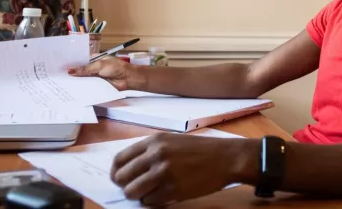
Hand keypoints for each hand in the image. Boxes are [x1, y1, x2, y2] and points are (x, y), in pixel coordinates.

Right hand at [67, 58, 143, 90]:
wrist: (128, 78)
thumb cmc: (117, 68)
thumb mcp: (99, 65)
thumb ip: (85, 69)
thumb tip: (71, 70)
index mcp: (94, 59)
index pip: (80, 60)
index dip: (72, 63)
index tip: (61, 66)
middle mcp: (94, 67)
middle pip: (80, 70)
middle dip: (72, 73)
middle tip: (59, 76)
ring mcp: (95, 76)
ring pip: (83, 79)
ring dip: (76, 81)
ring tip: (62, 83)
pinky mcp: (97, 85)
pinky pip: (88, 86)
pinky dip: (82, 88)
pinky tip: (73, 90)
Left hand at [111, 133, 255, 205]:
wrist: (226, 158)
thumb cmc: (200, 150)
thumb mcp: (172, 141)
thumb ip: (150, 151)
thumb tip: (128, 168)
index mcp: (154, 141)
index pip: (120, 159)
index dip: (116, 172)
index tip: (119, 179)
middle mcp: (156, 155)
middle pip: (122, 177)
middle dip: (126, 186)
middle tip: (135, 188)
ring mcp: (164, 173)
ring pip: (133, 192)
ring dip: (138, 195)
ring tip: (149, 192)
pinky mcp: (173, 189)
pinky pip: (150, 201)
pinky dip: (154, 201)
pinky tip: (164, 194)